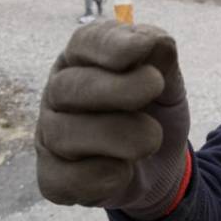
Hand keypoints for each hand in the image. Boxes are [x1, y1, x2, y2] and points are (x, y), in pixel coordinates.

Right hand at [35, 21, 189, 218]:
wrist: (161, 165)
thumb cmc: (156, 113)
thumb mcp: (169, 83)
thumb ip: (162, 60)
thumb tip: (155, 41)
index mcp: (83, 62)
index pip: (84, 43)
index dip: (110, 44)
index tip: (143, 47)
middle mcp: (59, 96)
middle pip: (67, 88)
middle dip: (117, 88)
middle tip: (155, 87)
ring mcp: (51, 138)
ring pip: (63, 135)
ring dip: (118, 136)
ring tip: (152, 139)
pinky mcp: (55, 178)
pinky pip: (65, 179)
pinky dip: (100, 178)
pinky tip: (126, 171)